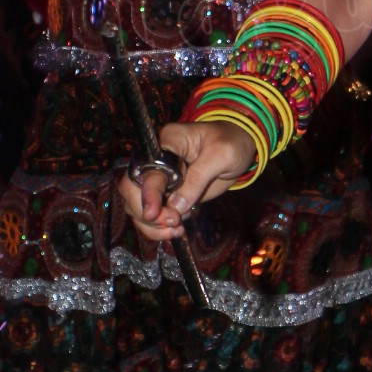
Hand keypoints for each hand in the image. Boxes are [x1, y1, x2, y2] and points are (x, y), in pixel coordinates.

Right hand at [118, 119, 255, 240]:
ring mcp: (159, 179)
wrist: (239, 147)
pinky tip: (176, 229)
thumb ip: (198, 178)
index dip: (148, 193)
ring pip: (136, 205)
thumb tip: (176, 207)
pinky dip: (158, 227)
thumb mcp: (221, 155)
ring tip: (176, 229)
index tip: (153, 214)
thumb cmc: (231, 143)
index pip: (148, 170)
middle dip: (147, 212)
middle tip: (172, 222)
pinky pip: (151, 215)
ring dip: (152, 224)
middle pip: (132, 189)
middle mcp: (155, 159)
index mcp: (167, 142)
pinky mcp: (165, 194)